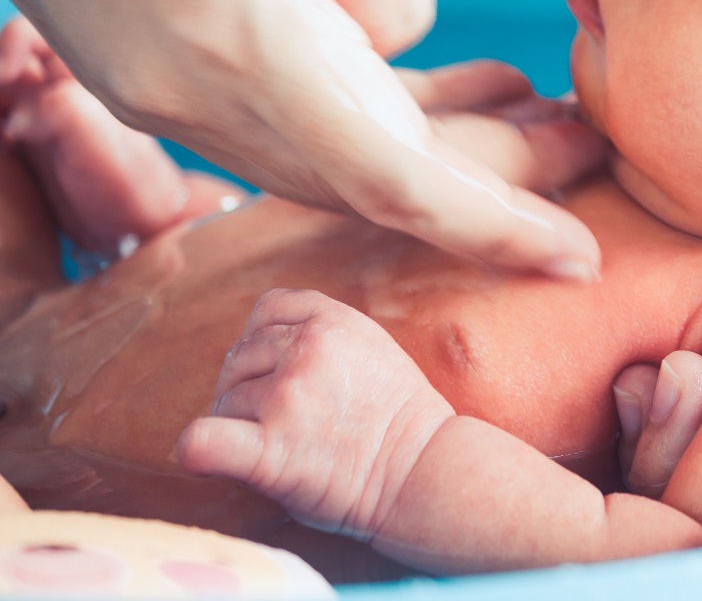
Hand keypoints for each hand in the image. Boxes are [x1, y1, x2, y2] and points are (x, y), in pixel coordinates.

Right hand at [0, 0, 599, 276]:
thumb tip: (397, 55)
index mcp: (238, 41)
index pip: (394, 181)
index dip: (495, 227)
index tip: (579, 256)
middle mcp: (186, 95)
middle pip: (371, 181)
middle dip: (491, 180)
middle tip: (589, 147)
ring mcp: (156, 93)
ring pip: (330, 160)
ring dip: (439, 149)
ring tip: (540, 113)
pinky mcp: (150, 71)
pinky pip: (287, 125)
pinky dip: (374, 120)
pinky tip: (456, 88)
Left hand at [177, 288, 454, 540]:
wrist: (424, 470)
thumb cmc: (399, 417)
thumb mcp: (370, 345)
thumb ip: (322, 331)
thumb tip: (262, 342)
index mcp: (332, 320)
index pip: (268, 309)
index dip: (267, 341)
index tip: (285, 372)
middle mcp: (306, 349)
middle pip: (239, 356)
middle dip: (251, 386)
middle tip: (285, 421)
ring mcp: (286, 397)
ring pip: (224, 401)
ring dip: (241, 424)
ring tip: (284, 445)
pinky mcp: (271, 450)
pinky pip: (203, 441)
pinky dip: (199, 450)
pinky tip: (212, 458)